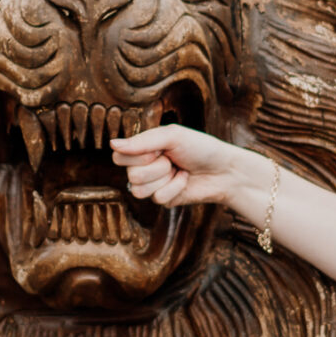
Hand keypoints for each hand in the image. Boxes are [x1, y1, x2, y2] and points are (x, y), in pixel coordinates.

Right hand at [110, 124, 265, 214]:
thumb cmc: (200, 147)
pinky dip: (175, 188)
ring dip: (164, 178)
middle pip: (130, 174)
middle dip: (156, 166)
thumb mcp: (172, 136)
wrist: (224, 170)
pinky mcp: (164, 199)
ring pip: (140, 190)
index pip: (119, 156)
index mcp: (143, 148)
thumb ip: (142, 141)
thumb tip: (111, 144)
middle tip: (172, 160)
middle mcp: (144, 166)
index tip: (158, 149)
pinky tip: (185, 181)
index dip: (137, 155)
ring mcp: (153, 185)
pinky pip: (158, 198)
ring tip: (178, 170)